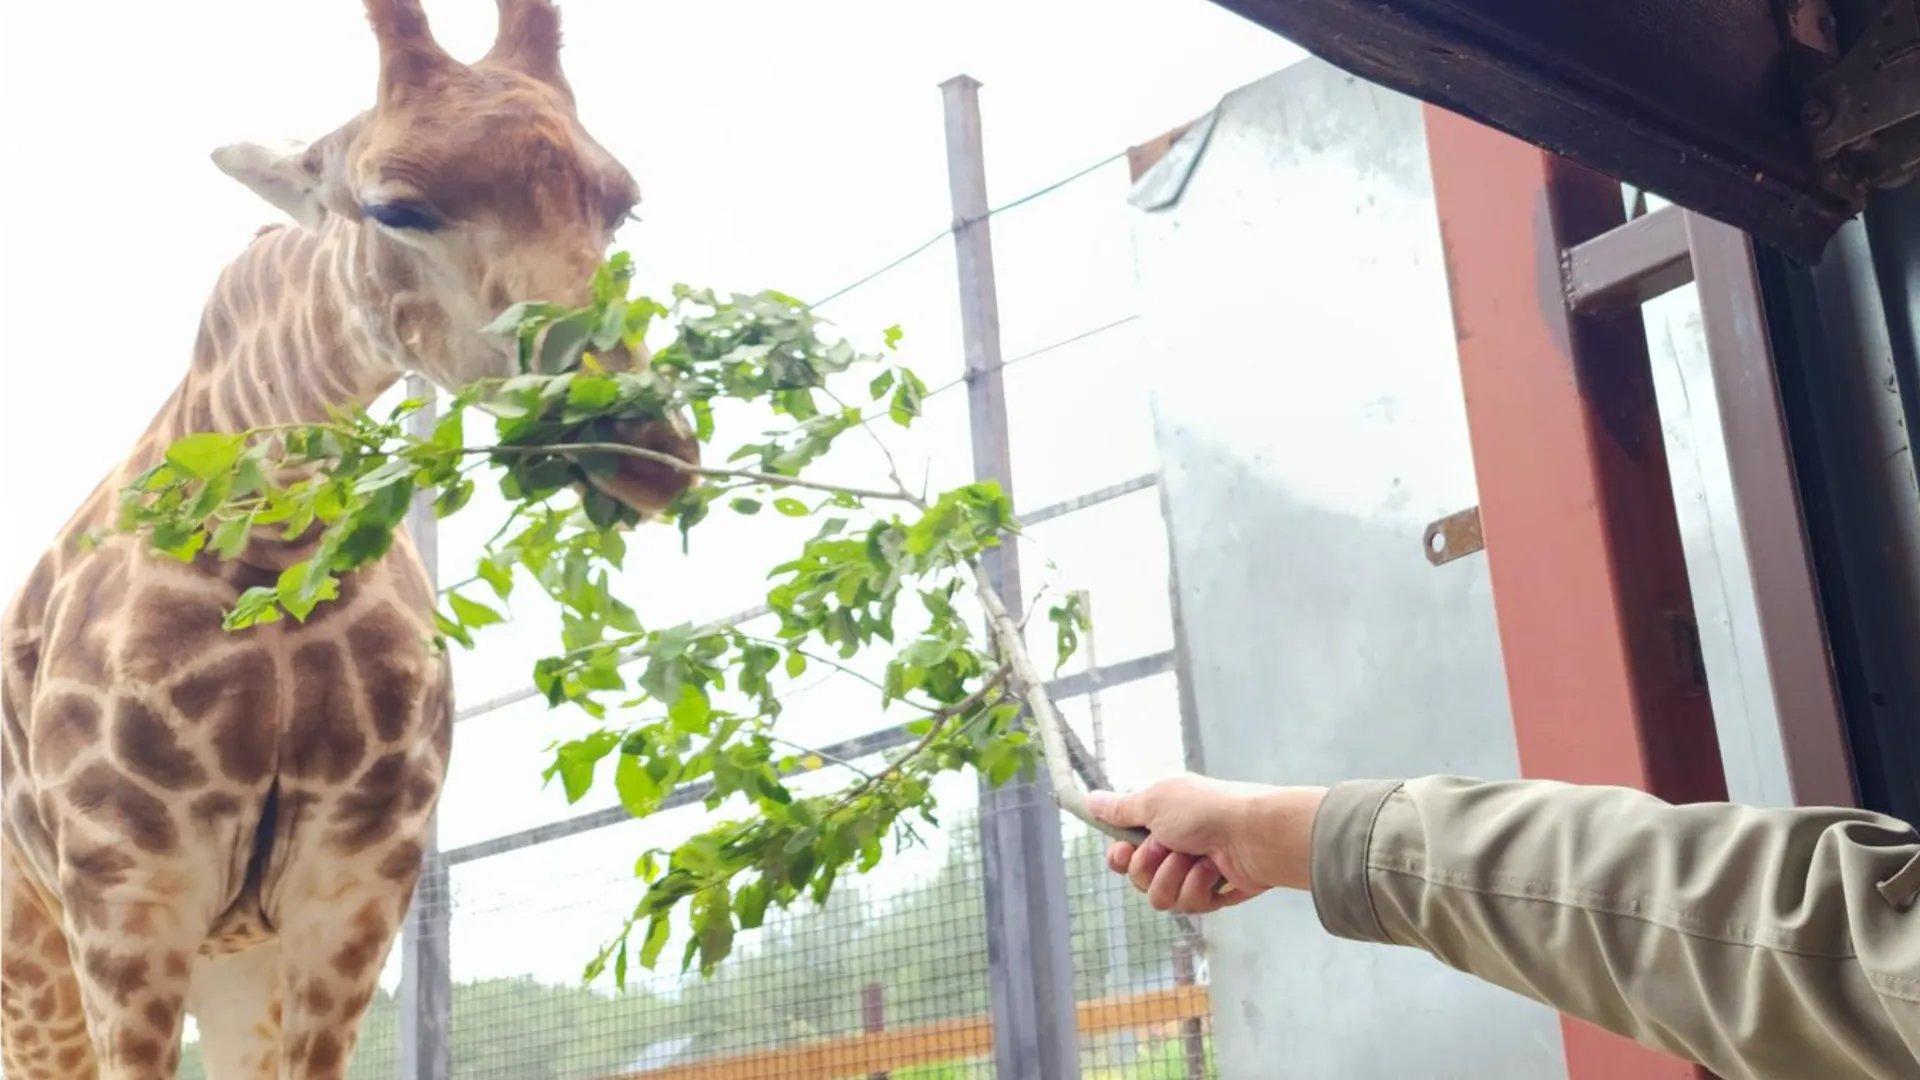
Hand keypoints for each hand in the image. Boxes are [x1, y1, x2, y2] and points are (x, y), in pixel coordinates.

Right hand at [1086, 773, 1325, 914]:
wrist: (1255, 834)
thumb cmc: (1206, 810)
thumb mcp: (1154, 801)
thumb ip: (1120, 808)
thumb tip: (1089, 799)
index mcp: (1160, 821)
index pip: (1123, 851)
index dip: (1119, 858)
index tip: (1123, 852)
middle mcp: (1175, 847)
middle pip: (1137, 878)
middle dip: (1149, 866)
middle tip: (1168, 847)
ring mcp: (1194, 872)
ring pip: (1160, 897)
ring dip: (1175, 876)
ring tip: (1197, 858)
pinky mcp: (1214, 894)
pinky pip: (1188, 905)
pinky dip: (1199, 886)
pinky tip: (1214, 871)